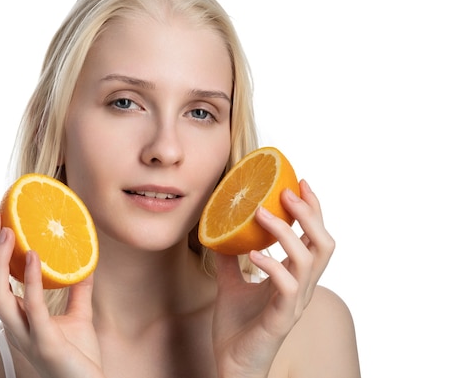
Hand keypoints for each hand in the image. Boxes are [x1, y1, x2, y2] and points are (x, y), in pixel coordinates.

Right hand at [0, 209, 104, 376]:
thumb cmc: (80, 357)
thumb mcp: (80, 316)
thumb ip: (78, 290)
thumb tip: (86, 262)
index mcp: (18, 318)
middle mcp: (14, 325)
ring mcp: (25, 334)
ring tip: (7, 230)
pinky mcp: (44, 342)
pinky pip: (33, 307)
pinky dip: (30, 279)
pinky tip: (32, 255)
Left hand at [212, 180, 334, 376]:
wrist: (231, 365)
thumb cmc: (238, 326)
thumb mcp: (230, 284)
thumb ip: (229, 259)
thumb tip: (218, 232)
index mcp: (295, 277)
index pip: (315, 237)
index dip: (313, 209)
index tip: (300, 182)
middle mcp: (302, 288)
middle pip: (324, 243)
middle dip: (310, 214)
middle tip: (286, 191)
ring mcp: (294, 303)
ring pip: (308, 260)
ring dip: (285, 232)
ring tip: (261, 212)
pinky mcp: (282, 318)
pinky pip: (287, 285)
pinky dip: (272, 264)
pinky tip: (253, 252)